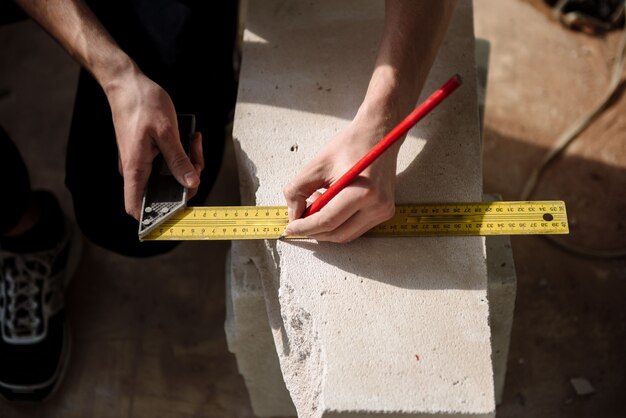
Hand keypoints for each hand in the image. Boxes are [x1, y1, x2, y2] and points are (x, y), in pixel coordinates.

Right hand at [105, 69, 202, 219]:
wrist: (127, 83)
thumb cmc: (142, 103)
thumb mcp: (167, 132)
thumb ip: (179, 160)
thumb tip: (191, 183)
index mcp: (135, 168)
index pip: (136, 207)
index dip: (155, 217)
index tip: (180, 208)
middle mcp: (136, 169)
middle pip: (164, 191)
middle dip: (187, 179)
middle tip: (196, 155)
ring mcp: (142, 162)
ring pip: (170, 176)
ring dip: (187, 164)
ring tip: (193, 142)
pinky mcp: (148, 154)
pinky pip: (168, 163)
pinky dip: (182, 155)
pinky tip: (189, 139)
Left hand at [282, 115, 399, 242]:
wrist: (379, 134)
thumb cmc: (350, 144)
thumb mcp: (317, 164)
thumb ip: (298, 190)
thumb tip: (293, 215)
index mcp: (362, 192)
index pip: (327, 221)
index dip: (305, 227)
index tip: (290, 228)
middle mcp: (377, 206)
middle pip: (337, 233)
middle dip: (313, 232)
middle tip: (297, 222)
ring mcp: (383, 211)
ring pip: (346, 235)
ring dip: (325, 230)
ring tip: (312, 211)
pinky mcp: (384, 212)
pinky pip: (355, 229)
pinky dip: (337, 225)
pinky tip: (327, 209)